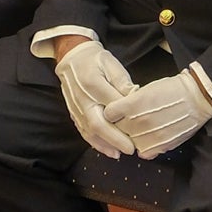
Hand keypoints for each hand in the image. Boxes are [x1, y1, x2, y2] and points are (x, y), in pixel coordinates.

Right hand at [54, 39, 138, 157]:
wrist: (72, 58)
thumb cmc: (95, 60)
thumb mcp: (111, 63)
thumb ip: (122, 81)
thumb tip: (134, 96)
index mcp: (93, 83)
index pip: (111, 104)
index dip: (125, 118)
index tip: (140, 127)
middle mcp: (83, 99)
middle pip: (98, 123)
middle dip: (115, 138)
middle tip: (131, 149)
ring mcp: (76, 109)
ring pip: (90, 131)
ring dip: (105, 144)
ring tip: (120, 153)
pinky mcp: (74, 114)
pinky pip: (84, 132)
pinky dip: (96, 143)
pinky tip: (108, 150)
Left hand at [104, 65, 211, 158]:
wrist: (197, 99)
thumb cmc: (173, 89)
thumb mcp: (147, 89)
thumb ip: (129, 101)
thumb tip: (117, 111)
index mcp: (133, 104)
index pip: (109, 113)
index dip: (113, 111)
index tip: (117, 110)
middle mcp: (138, 121)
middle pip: (117, 128)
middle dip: (121, 123)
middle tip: (132, 118)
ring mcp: (149, 136)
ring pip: (129, 141)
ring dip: (133, 136)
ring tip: (145, 127)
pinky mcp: (160, 146)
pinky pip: (143, 152)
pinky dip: (145, 147)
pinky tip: (150, 137)